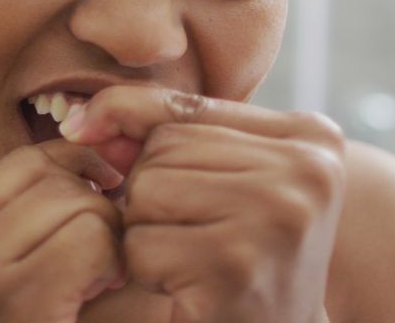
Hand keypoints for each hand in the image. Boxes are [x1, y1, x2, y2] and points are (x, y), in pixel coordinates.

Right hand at [0, 140, 126, 322]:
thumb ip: (15, 226)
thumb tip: (90, 153)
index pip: (18, 166)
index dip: (74, 173)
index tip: (104, 201)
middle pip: (47, 179)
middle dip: (94, 208)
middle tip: (105, 259)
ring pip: (73, 205)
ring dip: (107, 240)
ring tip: (98, 283)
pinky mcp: (11, 308)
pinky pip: (87, 243)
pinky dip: (109, 266)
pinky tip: (96, 296)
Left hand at [61, 86, 346, 322]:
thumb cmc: (243, 255)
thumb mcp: (220, 178)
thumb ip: (160, 133)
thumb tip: (83, 120)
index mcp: (311, 136)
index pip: (188, 106)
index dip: (129, 119)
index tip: (83, 130)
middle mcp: (307, 170)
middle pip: (163, 147)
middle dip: (151, 192)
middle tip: (192, 235)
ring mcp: (277, 215)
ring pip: (148, 190)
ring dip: (147, 232)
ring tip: (192, 259)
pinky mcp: (236, 265)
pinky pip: (143, 245)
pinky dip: (147, 271)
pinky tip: (187, 288)